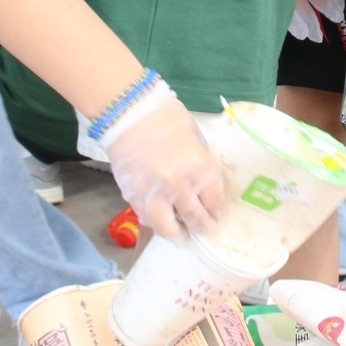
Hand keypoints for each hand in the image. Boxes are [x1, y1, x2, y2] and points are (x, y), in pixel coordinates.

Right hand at [100, 92, 222, 239]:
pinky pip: (146, 218)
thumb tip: (207, 179)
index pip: (215, 202)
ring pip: (168, 228)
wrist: (127, 111)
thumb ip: (203, 160)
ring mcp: (153, 195)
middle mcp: (178, 187)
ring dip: (179, 234)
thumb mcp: (196, 135)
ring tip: (183, 234)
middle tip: (207, 232)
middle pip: (196, 219)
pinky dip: (155, 222)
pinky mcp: (133, 196)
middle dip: (204, 228)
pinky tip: (161, 218)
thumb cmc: (165, 116)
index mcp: (200, 169)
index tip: (218, 214)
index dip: (218, 211)